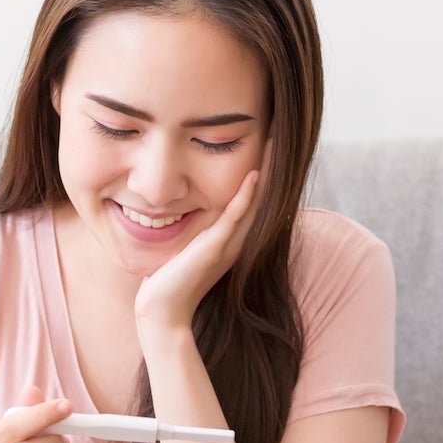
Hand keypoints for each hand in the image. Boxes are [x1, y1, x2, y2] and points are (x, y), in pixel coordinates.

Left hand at [133, 136, 271, 333]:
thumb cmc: (168, 280)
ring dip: (266, 172)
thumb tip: (183, 205)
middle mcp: (236, 240)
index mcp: (231, 238)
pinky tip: (254, 174)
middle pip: (262, 196)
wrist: (162, 312)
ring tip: (275, 143)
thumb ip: (193, 228)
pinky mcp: (215, 248)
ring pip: (255, 203)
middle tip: (280, 130)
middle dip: (272, 163)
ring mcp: (228, 245)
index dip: (263, 170)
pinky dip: (245, 196)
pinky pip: (234, 217)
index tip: (267, 140)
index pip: (253, 198)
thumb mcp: (185, 245)